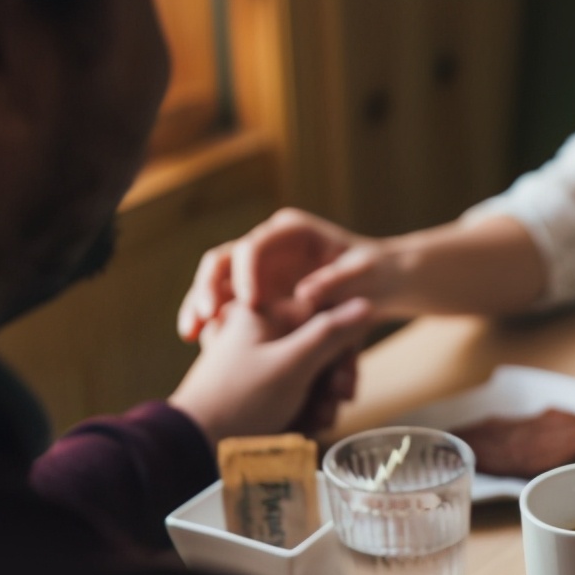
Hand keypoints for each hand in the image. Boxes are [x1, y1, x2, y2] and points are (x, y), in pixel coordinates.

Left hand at [169, 298, 375, 445]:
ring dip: (321, 400)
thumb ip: (331, 333)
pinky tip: (303, 427)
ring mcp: (260, 360)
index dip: (342, 349)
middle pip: (320, 348)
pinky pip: (296, 391)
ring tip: (315, 422)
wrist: (195, 444)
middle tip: (334, 405)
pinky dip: (304, 408)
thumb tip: (365, 303)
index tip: (343, 380)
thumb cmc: (240, 400)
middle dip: (332, 381)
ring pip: (311, 373)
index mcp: (264, 312)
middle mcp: (262, 332)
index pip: (324, 316)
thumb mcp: (292, 364)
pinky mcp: (259, 386)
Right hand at [177, 208, 385, 341]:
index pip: (255, 245)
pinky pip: (225, 303)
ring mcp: (260, 267)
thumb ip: (337, 282)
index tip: (249, 303)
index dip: (246, 273)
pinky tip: (200, 342)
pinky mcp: (257, 291)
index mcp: (292, 232)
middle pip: (224, 260)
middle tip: (203, 317)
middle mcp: (270, 245)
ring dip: (200, 305)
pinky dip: (212, 320)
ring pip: (217, 282)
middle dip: (208, 287)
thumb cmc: (377, 276)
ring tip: (190, 334)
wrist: (383, 285)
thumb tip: (305, 293)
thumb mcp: (365, 278)